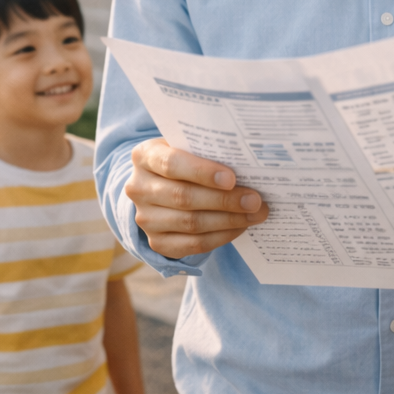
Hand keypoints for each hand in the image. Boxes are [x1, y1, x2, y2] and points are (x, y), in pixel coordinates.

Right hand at [125, 139, 267, 257]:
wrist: (161, 186)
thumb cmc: (184, 160)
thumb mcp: (187, 147)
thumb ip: (207, 152)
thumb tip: (248, 164)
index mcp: (144, 156)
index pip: (171, 164)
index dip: (202, 172)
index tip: (232, 178)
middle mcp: (138, 188)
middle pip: (183, 197)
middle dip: (224, 200)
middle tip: (255, 200)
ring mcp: (145, 219)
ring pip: (190, 223)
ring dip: (229, 220)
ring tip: (255, 214)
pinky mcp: (156, 243)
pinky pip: (192, 245)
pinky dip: (221, 237)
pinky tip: (240, 227)